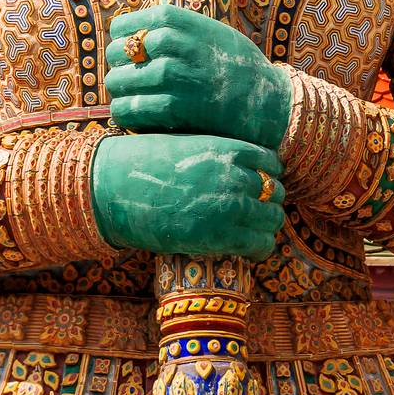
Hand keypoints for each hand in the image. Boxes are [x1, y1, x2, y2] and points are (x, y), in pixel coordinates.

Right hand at [91, 133, 283, 259]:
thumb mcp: (188, 144)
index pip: (271, 162)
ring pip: (273, 220)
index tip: (257, 186)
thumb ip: (217, 155)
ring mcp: (230, 205)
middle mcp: (236, 174)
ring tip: (250, 232)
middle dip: (268, 203)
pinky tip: (247, 249)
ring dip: (265, 227)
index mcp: (227, 147)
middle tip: (254, 213)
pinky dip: (258, 249)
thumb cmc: (146, 163)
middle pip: (275, 191)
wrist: (118, 185)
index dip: (267, 176)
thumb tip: (236, 170)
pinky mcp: (221, 236)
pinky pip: (260, 245)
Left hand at [105, 4, 291, 149]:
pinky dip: (126, 112)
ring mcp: (173, 76)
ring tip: (128, 94)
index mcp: (179, 21)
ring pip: (120, 81)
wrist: (264, 98)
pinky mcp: (175, 107)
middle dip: (117, 65)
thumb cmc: (234, 63)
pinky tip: (133, 113)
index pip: (126, 25)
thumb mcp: (207, 30)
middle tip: (125, 74)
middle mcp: (173, 44)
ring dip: (119, 90)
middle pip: (119, 52)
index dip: (120, 38)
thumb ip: (175, 29)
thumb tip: (137, 33)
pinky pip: (131, 110)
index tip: (126, 47)